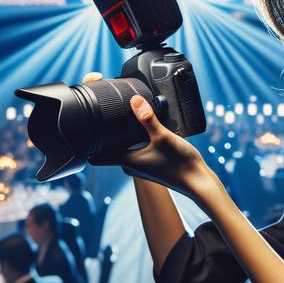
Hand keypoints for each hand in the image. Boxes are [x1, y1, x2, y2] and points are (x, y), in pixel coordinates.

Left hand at [81, 71, 209, 197]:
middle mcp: (129, 164)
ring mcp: (140, 165)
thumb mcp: (164, 137)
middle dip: (105, 133)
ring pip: (123, 147)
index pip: (96, 156)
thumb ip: (148, 119)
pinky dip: (135, 138)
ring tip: (124, 116)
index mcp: (126, 161)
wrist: (198, 181)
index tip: (85, 128)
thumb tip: (134, 101)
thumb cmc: (180, 165)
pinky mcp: (150, 162)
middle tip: (105, 112)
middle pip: (108, 148)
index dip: (87, 144)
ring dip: (121, 134)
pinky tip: (145, 126)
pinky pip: (136, 148)